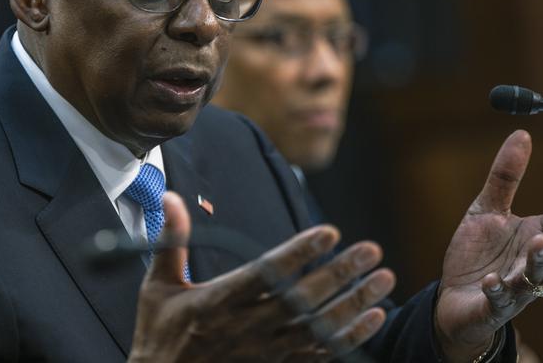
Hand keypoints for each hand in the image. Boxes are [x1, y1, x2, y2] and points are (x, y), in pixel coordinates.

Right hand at [128, 192, 395, 362]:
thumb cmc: (160, 335)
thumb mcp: (159, 286)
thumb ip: (172, 239)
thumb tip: (171, 195)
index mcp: (219, 302)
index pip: (267, 273)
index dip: (300, 252)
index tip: (329, 232)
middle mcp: (248, 326)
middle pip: (304, 298)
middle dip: (341, 273)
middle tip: (371, 250)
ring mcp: (266, 351)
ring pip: (320, 326)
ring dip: (355, 302)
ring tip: (384, 279)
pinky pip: (322, 354)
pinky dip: (351, 337)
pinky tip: (374, 318)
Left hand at [435, 130, 542, 361]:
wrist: (454, 297)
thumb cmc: (478, 254)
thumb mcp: (487, 209)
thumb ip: (505, 177)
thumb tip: (522, 133)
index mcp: (535, 236)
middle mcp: (532, 263)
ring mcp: (515, 286)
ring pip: (536, 276)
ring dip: (539, 260)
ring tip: (538, 242)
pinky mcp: (492, 305)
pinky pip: (498, 299)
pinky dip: (497, 290)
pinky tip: (492, 280)